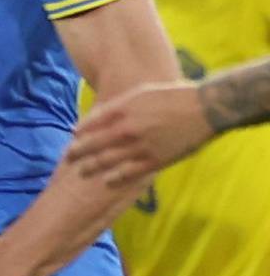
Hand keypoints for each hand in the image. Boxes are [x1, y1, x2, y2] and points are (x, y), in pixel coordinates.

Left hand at [67, 81, 212, 185]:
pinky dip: (114, 179)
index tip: (73, 140)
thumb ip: (116, 107)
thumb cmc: (173, 97)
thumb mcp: (141, 94)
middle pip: (91, 146)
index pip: (88, 126)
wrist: (206, 108)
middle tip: (69, 159)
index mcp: (123, 110)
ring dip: (90, 169)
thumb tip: (92, 118)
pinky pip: (127, 174)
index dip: (78, 135)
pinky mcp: (154, 161)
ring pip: (105, 162)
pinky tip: (107, 181)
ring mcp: (139, 147)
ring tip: (82, 172)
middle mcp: (127, 129)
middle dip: (76, 154)